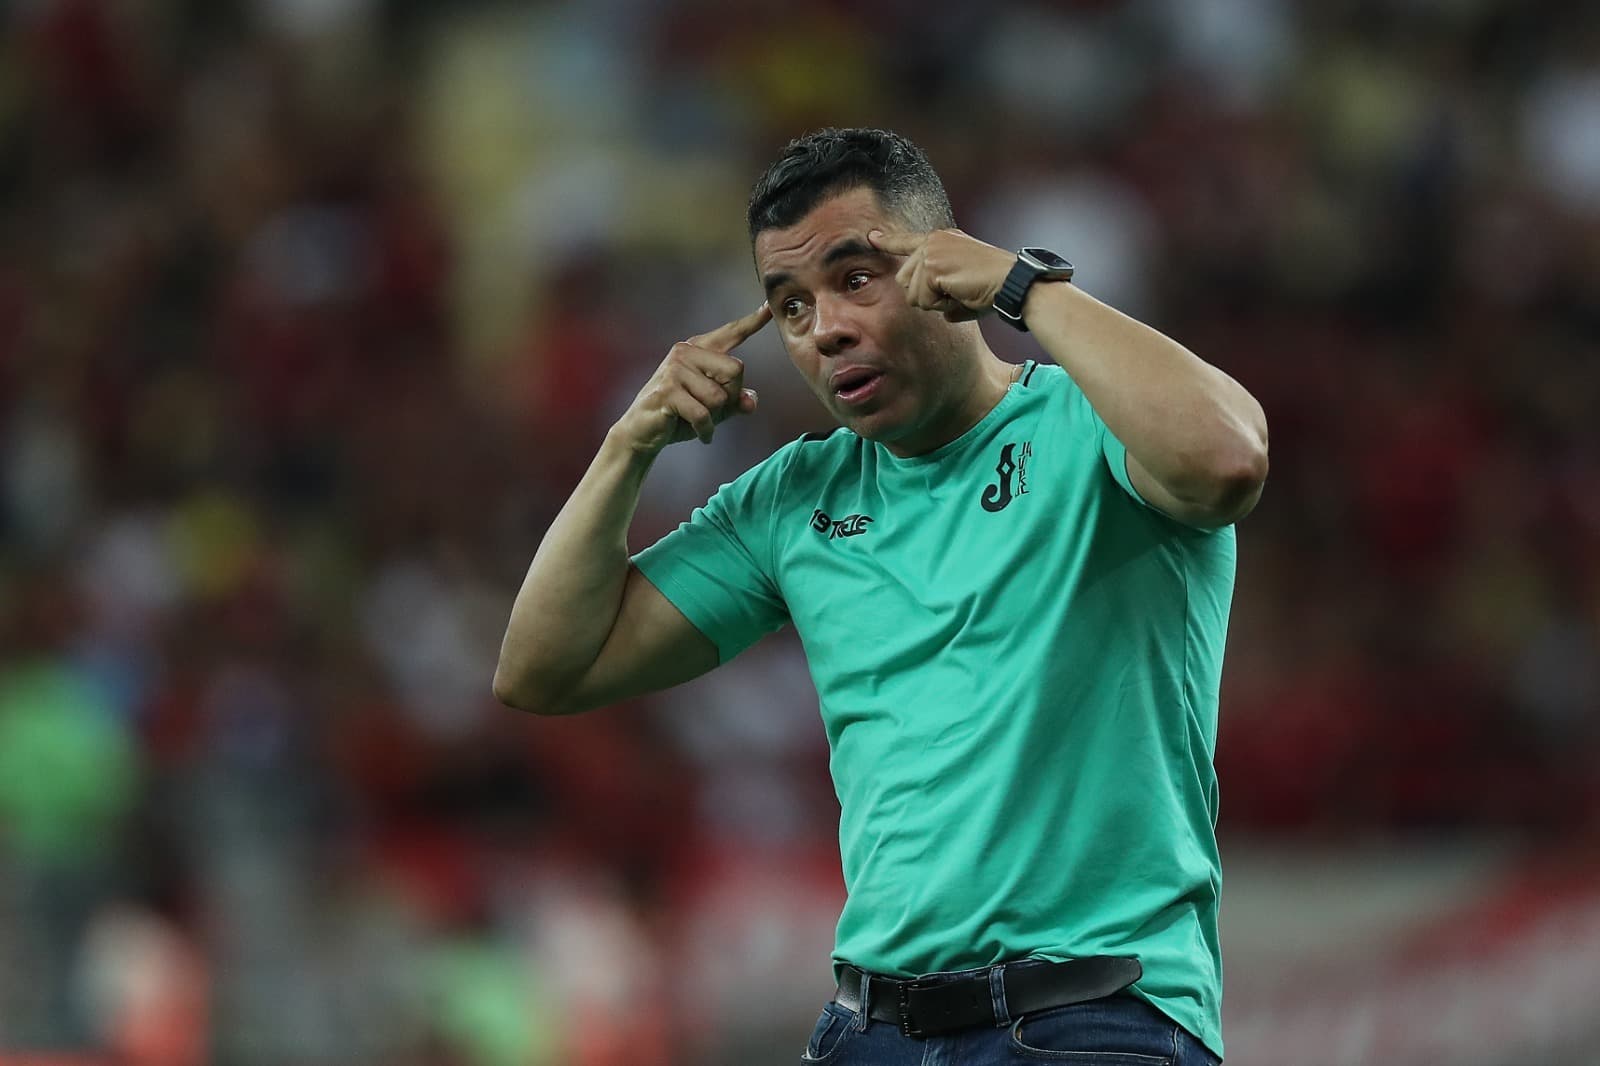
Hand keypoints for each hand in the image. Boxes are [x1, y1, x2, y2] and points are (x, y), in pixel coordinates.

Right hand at [613, 304, 771, 453]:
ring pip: (719, 396)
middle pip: (736, 369)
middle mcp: (686, 352)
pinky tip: (701, 434)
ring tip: (699, 420)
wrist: (641, 431)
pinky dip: (705, 430)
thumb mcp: (714, 408)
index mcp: (698, 349)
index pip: (731, 333)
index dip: (752, 322)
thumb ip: (735, 400)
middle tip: (711, 410)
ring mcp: (675, 369)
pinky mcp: (667, 390)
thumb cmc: (679, 415)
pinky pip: (703, 414)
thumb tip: (751, 401)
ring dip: (715, 417)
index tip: (769, 306)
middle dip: (730, 397)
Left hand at [867, 228, 1016, 321]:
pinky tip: (959, 292)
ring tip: (959, 291)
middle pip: (904, 280)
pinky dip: (941, 304)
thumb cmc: (993, 288)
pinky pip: (923, 299)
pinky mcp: (932, 266)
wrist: (1012, 282)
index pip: (907, 241)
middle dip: (925, 296)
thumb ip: (944, 292)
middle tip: (955, 291)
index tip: (872, 236)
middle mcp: (933, 241)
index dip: (888, 240)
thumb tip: (942, 313)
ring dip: (934, 302)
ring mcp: (931, 251)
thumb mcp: (962, 284)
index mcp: (942, 240)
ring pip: (911, 293)